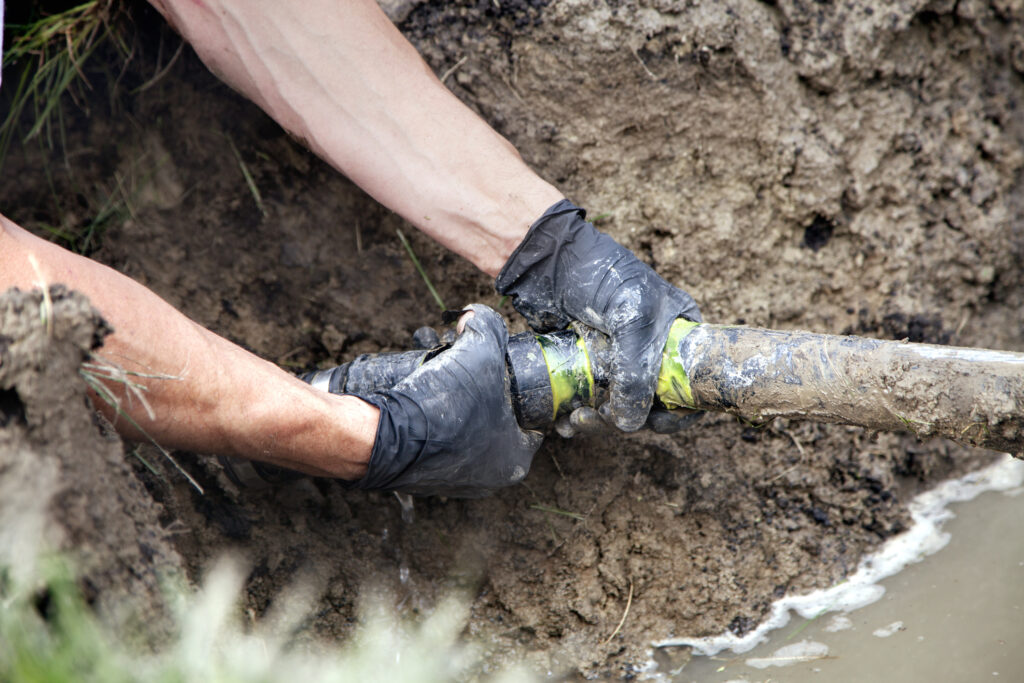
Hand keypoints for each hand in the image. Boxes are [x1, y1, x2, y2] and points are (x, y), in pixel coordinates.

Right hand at [349, 304, 541, 496]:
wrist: (384, 437)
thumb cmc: (443, 406)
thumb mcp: (479, 352)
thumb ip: (488, 327)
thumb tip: (476, 316)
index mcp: (515, 459)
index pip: (529, 422)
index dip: (518, 392)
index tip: (502, 374)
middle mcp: (488, 478)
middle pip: (495, 424)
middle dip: (483, 396)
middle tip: (466, 374)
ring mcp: (454, 482)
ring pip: (464, 433)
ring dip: (456, 409)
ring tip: (442, 382)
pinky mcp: (422, 478)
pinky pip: (436, 444)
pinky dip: (432, 424)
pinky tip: (423, 403)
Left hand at [496, 200, 701, 432]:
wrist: (547, 259)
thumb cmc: (600, 275)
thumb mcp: (632, 319)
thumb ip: (636, 371)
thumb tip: (629, 423)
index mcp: (678, 335)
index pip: (692, 385)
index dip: (679, 411)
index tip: (655, 423)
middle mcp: (651, 351)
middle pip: (651, 404)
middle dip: (627, 418)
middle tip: (601, 417)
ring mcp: (617, 360)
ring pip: (617, 408)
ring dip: (598, 422)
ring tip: (574, 421)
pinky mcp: (586, 366)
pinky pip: (589, 402)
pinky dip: (578, 416)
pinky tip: (563, 420)